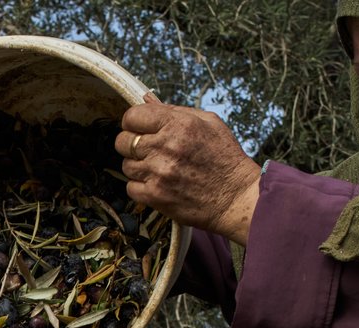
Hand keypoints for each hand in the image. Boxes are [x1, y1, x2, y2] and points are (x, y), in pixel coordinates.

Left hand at [118, 94, 261, 244]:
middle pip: (122, 141)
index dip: (133, 122)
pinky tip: (157, 184)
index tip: (139, 128)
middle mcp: (165, 147)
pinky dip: (140, 187)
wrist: (236, 197)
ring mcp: (158, 173)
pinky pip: (130, 187)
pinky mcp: (155, 196)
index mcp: (177, 124)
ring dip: (138, 167)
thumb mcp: (208, 123)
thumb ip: (175, 110)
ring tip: (158, 169)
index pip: (132, 117)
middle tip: (148, 150)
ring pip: (126, 166)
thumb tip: (146, 99)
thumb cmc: (225, 158)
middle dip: (131, 144)